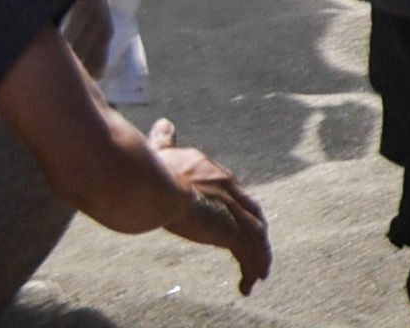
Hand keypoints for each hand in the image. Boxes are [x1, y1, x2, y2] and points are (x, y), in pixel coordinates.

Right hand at [153, 140, 272, 290]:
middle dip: (258, 235)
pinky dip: (252, 268)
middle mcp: (230, 192)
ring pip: (256, 237)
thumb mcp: (164, 153)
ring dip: (259, 257)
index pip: (239, 197)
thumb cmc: (153, 170)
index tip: (242, 226)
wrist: (150, 186)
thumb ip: (166, 140)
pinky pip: (247, 253)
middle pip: (254, 215)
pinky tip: (248, 285)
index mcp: (217, 177)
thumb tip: (165, 123)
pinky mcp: (227, 230)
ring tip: (259, 275)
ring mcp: (231, 211)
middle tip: (259, 253)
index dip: (243, 212)